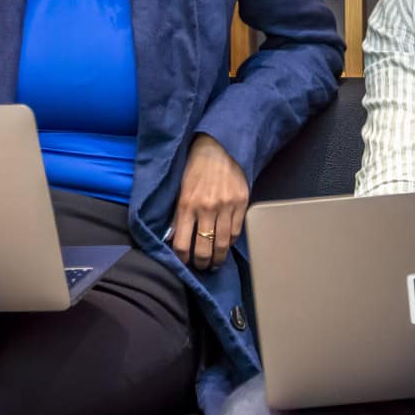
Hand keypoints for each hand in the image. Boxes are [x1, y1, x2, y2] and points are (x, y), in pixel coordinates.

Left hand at [172, 135, 248, 271]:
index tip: (184, 263)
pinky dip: (231, 242)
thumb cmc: (196, 167)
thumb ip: (178, 215)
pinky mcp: (241, 204)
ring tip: (215, 263)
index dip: (182, 259)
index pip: (182, 243)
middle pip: (204, 248)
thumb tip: (173, 238)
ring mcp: (226, 207)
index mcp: (187, 204)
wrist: (220, 147)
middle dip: (202, 263)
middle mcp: (206, 208)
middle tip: (202, 267)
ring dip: (218, 258)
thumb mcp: (181, 189)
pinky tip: (226, 245)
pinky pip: (236, 232)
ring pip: (222, 244)